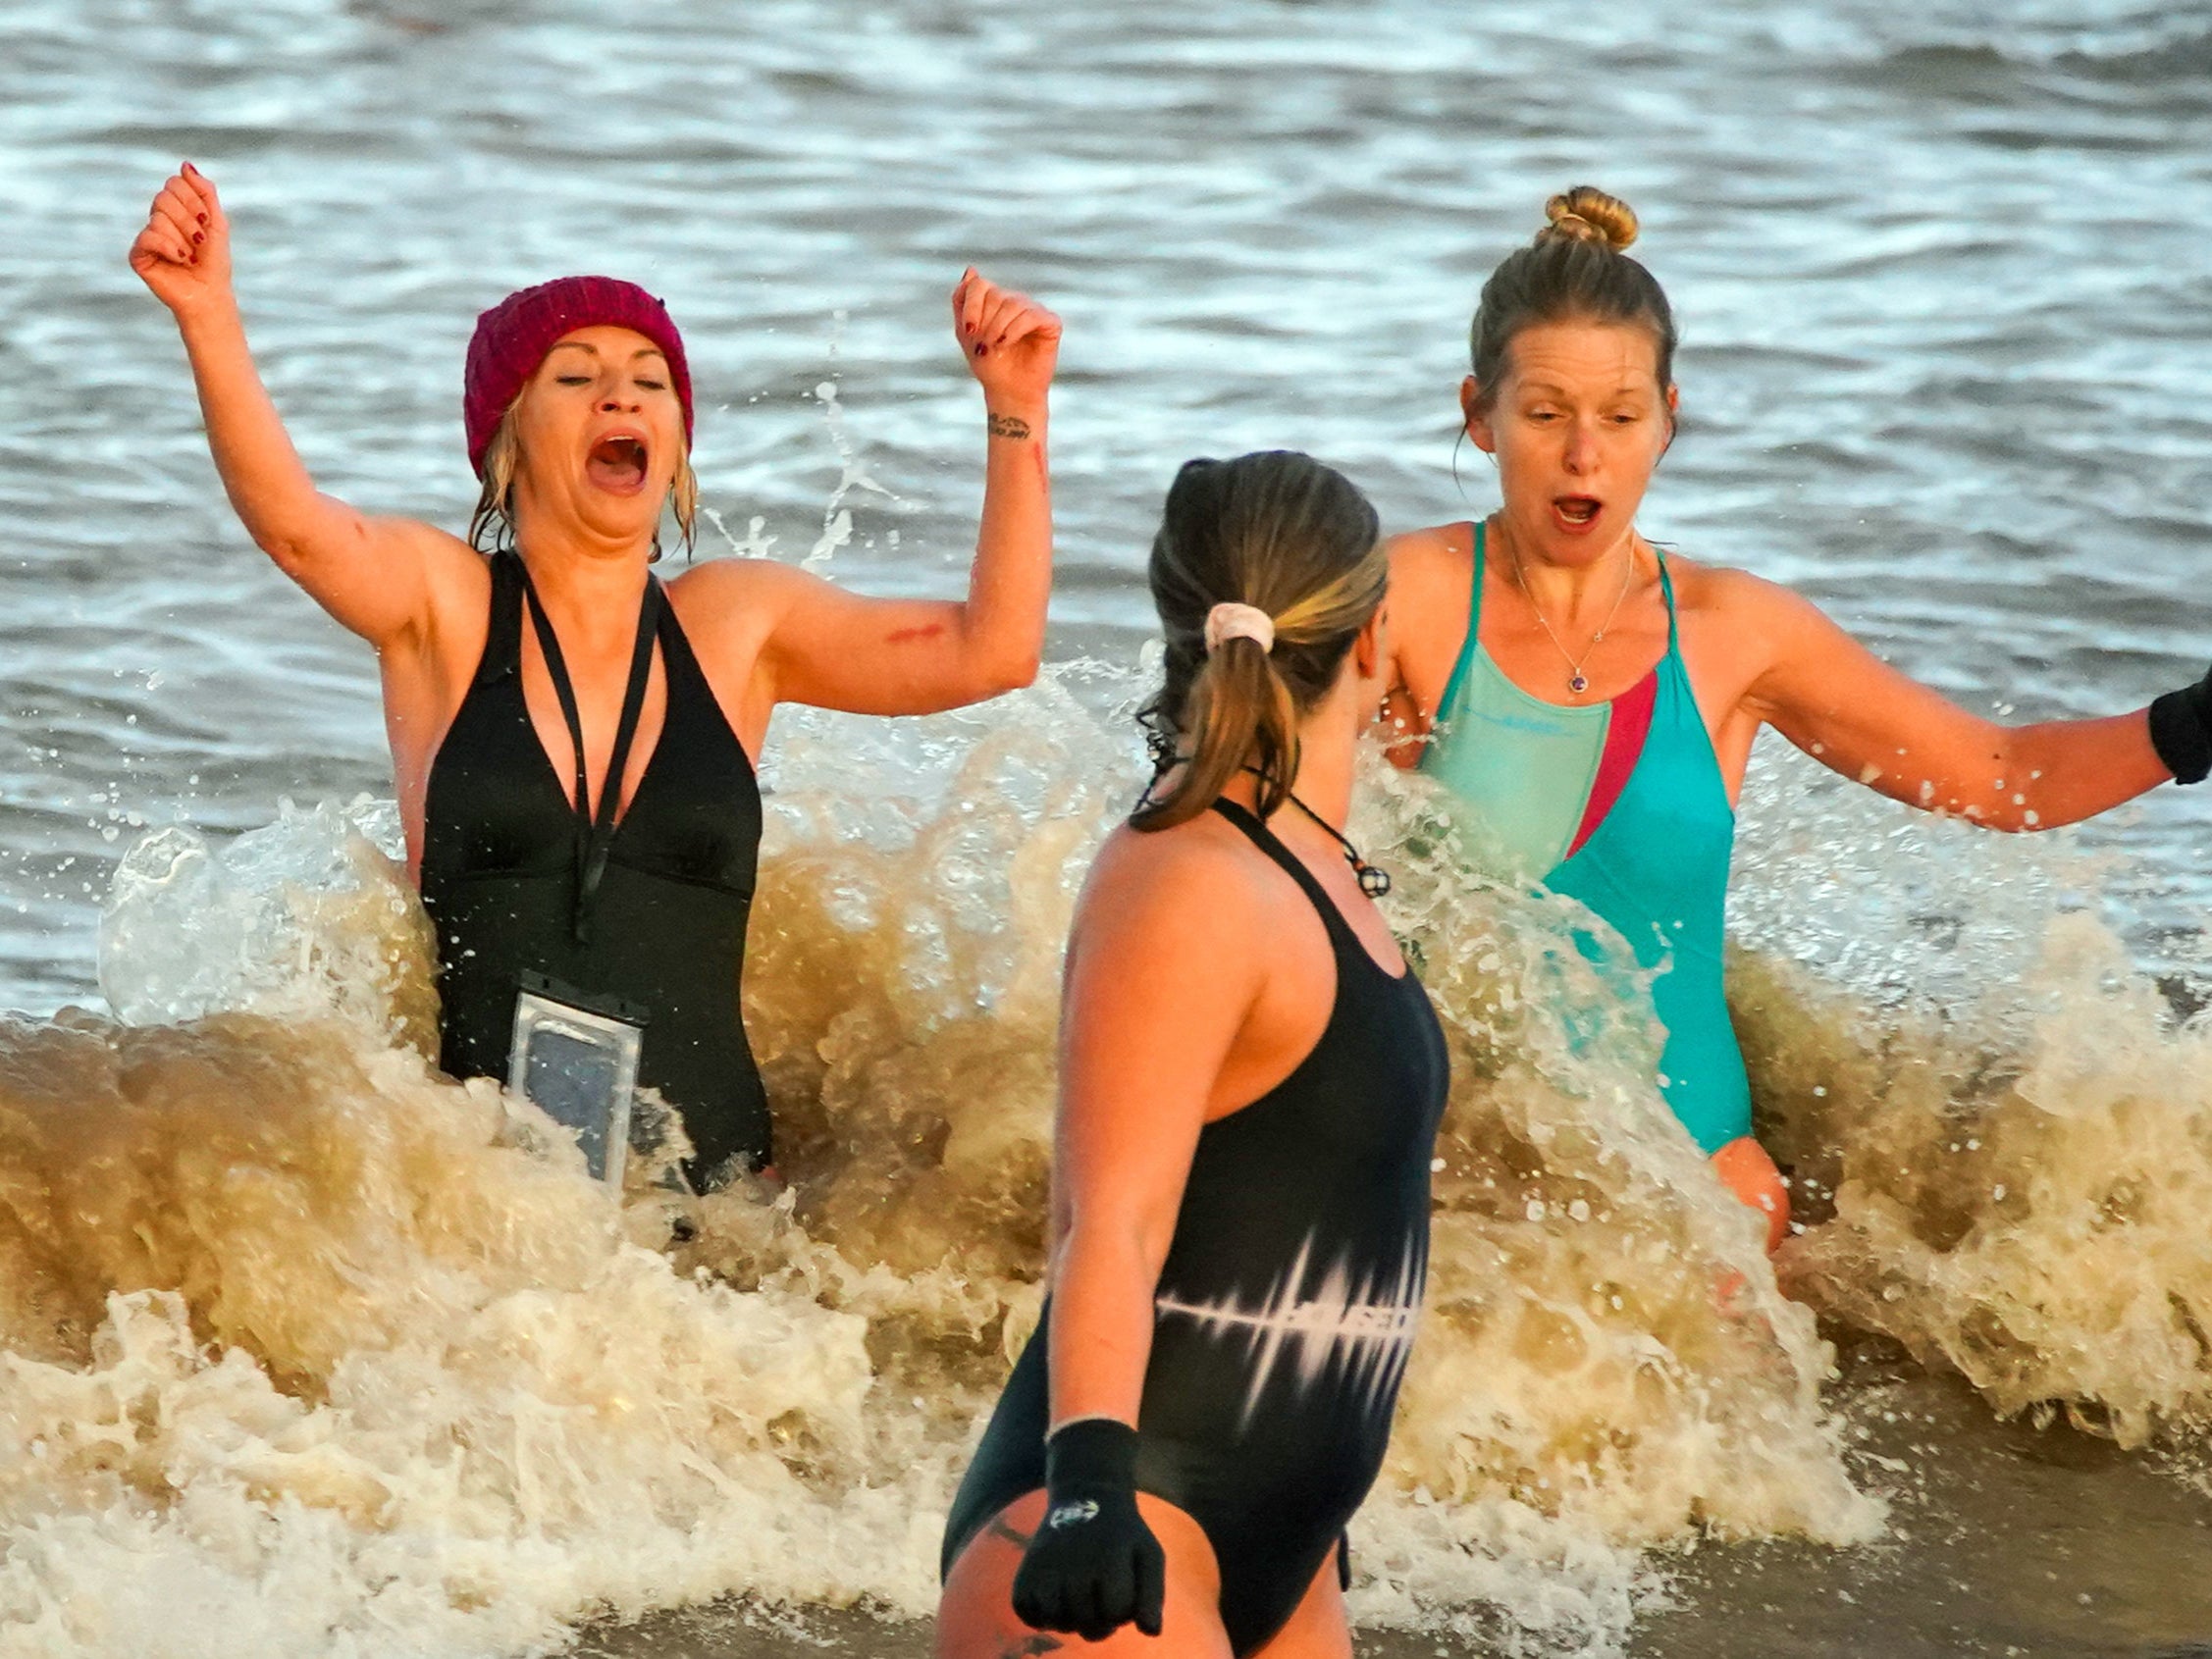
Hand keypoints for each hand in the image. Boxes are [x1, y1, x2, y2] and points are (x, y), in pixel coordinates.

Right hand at [129, 164, 233, 319]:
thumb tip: (185, 165)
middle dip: (189, 221)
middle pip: (164, 198)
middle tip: (199, 242)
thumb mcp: (216, 221)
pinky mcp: (138, 254)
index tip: (206, 221)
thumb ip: (204, 191)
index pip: (174, 183)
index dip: (194, 200)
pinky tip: (180, 260)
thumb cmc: (214, 261)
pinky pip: (149, 236)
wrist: (210, 293)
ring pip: (158, 218)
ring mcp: (146, 236)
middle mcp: (157, 219)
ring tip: (190, 256)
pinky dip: (170, 248)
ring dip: (184, 239)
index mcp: (175, 209)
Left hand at [951, 267, 1059, 414]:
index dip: (971, 306)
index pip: (979, 285)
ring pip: (1013, 304)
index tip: (968, 331)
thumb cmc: (989, 365)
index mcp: (995, 300)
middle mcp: (1016, 301)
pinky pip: (1031, 315)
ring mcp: (1034, 310)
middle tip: (984, 345)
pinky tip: (1007, 344)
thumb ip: (962, 301)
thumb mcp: (966, 333)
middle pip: (995, 295)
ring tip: (995, 348)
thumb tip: (971, 269)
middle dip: (985, 323)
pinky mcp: (1051, 323)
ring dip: (998, 328)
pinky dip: (1014, 330)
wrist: (1009, 392)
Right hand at [1009, 1419, 1165, 1642]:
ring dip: (1072, 1620)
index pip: (1116, 1612)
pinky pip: (1028, 1614)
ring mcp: (1044, 1568)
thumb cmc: (1122, 1534)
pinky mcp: (1023, 1572)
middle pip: (1088, 1623)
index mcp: (1108, 1558)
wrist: (1085, 1496)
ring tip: (1081, 1599)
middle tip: (1102, 1596)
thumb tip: (1151, 1632)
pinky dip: (1041, 1615)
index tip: (1123, 1587)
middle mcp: (1073, 1565)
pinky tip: (1056, 1599)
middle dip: (1101, 1620)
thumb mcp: (1149, 1554)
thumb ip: (1153, 1595)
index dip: (1124, 1609)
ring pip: (1058, 1623)